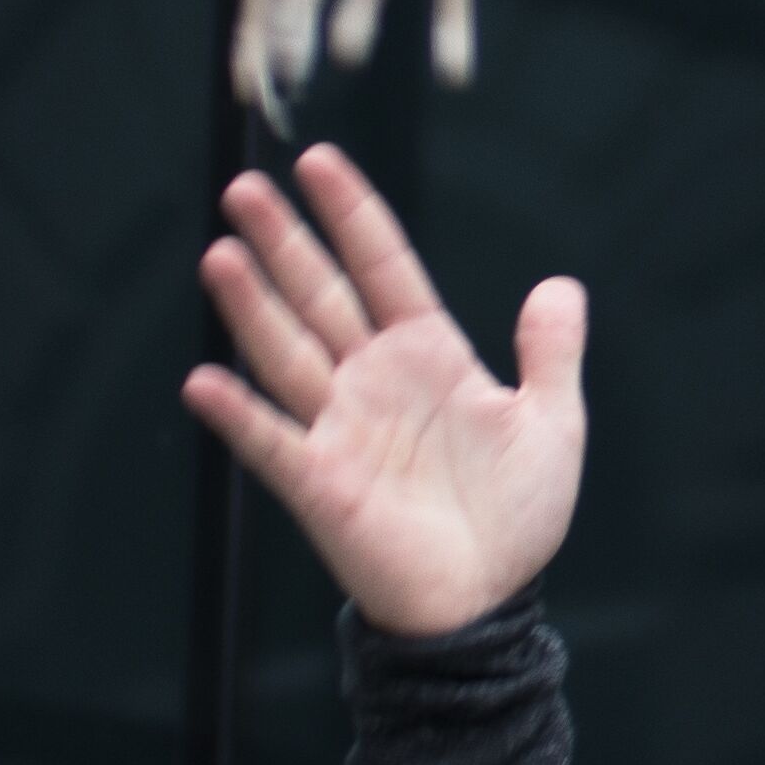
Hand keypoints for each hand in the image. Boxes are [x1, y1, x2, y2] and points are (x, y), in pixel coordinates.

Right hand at [180, 144, 586, 636]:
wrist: (487, 601)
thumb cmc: (514, 516)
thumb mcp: (550, 423)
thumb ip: (551, 354)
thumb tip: (561, 284)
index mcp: (428, 355)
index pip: (383, 268)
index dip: (353, 215)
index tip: (319, 162)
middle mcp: (374, 380)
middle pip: (321, 296)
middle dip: (284, 243)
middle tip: (245, 188)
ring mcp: (341, 428)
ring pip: (287, 352)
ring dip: (253, 308)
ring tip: (221, 254)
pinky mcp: (320, 484)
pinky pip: (272, 442)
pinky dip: (239, 415)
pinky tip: (203, 381)